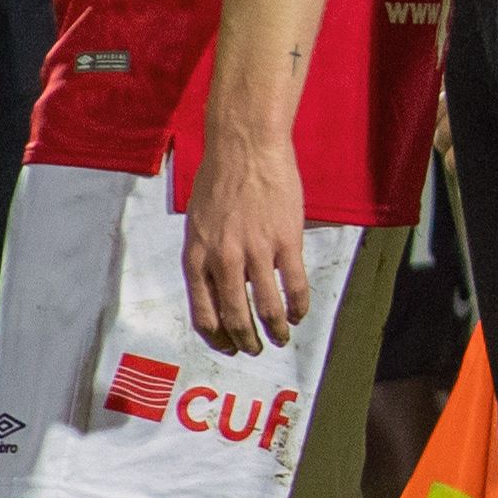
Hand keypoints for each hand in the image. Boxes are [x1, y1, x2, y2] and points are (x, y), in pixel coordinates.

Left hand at [183, 130, 311, 353]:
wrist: (245, 149)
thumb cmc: (219, 180)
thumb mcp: (198, 223)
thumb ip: (207, 256)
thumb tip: (222, 285)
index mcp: (196, 257)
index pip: (203, 314)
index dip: (217, 338)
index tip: (228, 347)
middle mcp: (222, 261)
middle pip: (235, 318)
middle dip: (247, 342)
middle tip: (256, 349)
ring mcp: (255, 252)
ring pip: (266, 308)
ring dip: (276, 330)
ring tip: (282, 338)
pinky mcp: (285, 241)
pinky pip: (294, 285)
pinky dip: (299, 306)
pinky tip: (301, 313)